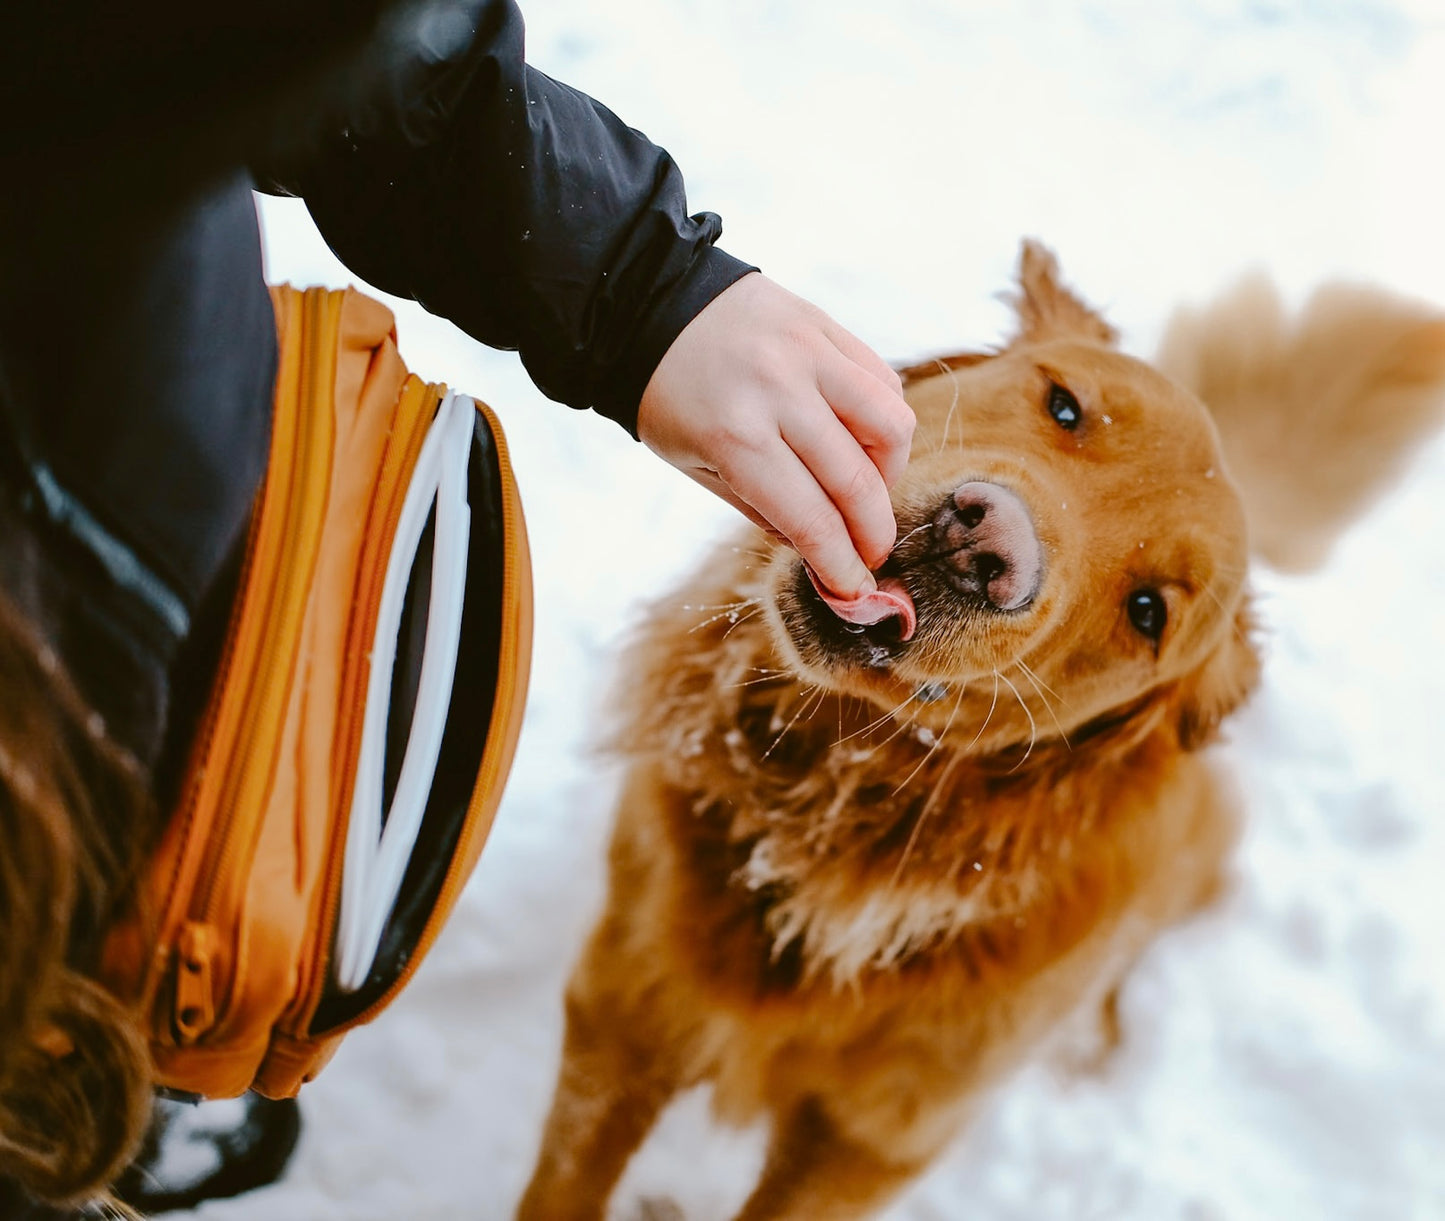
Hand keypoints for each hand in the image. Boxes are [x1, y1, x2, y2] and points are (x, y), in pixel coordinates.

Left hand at [637, 273, 914, 599]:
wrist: (649, 306)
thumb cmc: (669, 398)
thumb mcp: (696, 466)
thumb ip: (760, 510)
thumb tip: (820, 550)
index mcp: (734, 438)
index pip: (811, 519)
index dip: (841, 565)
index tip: (856, 591)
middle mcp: (778, 392)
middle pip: (857, 481)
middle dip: (874, 534)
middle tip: (872, 555)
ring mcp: (807, 352)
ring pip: (890, 425)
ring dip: (890, 473)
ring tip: (868, 490)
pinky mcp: (825, 325)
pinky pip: (882, 380)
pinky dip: (884, 421)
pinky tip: (862, 440)